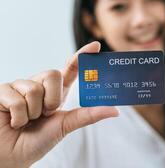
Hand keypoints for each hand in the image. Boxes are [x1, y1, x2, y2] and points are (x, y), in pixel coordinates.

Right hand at [0, 42, 118, 167]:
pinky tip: (13, 121)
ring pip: (34, 88)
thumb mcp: (66, 126)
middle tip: (44, 114)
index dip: (81, 57)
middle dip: (51, 99)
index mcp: (56, 92)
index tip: (95, 45)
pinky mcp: (2, 91)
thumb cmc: (37, 141)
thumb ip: (88, 116)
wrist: (12, 156)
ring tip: (27, 120)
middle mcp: (39, 86)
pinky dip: (17, 116)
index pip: (70, 69)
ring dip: (32, 112)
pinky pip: (15, 98)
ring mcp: (20, 87)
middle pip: (53, 74)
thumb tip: (115, 111)